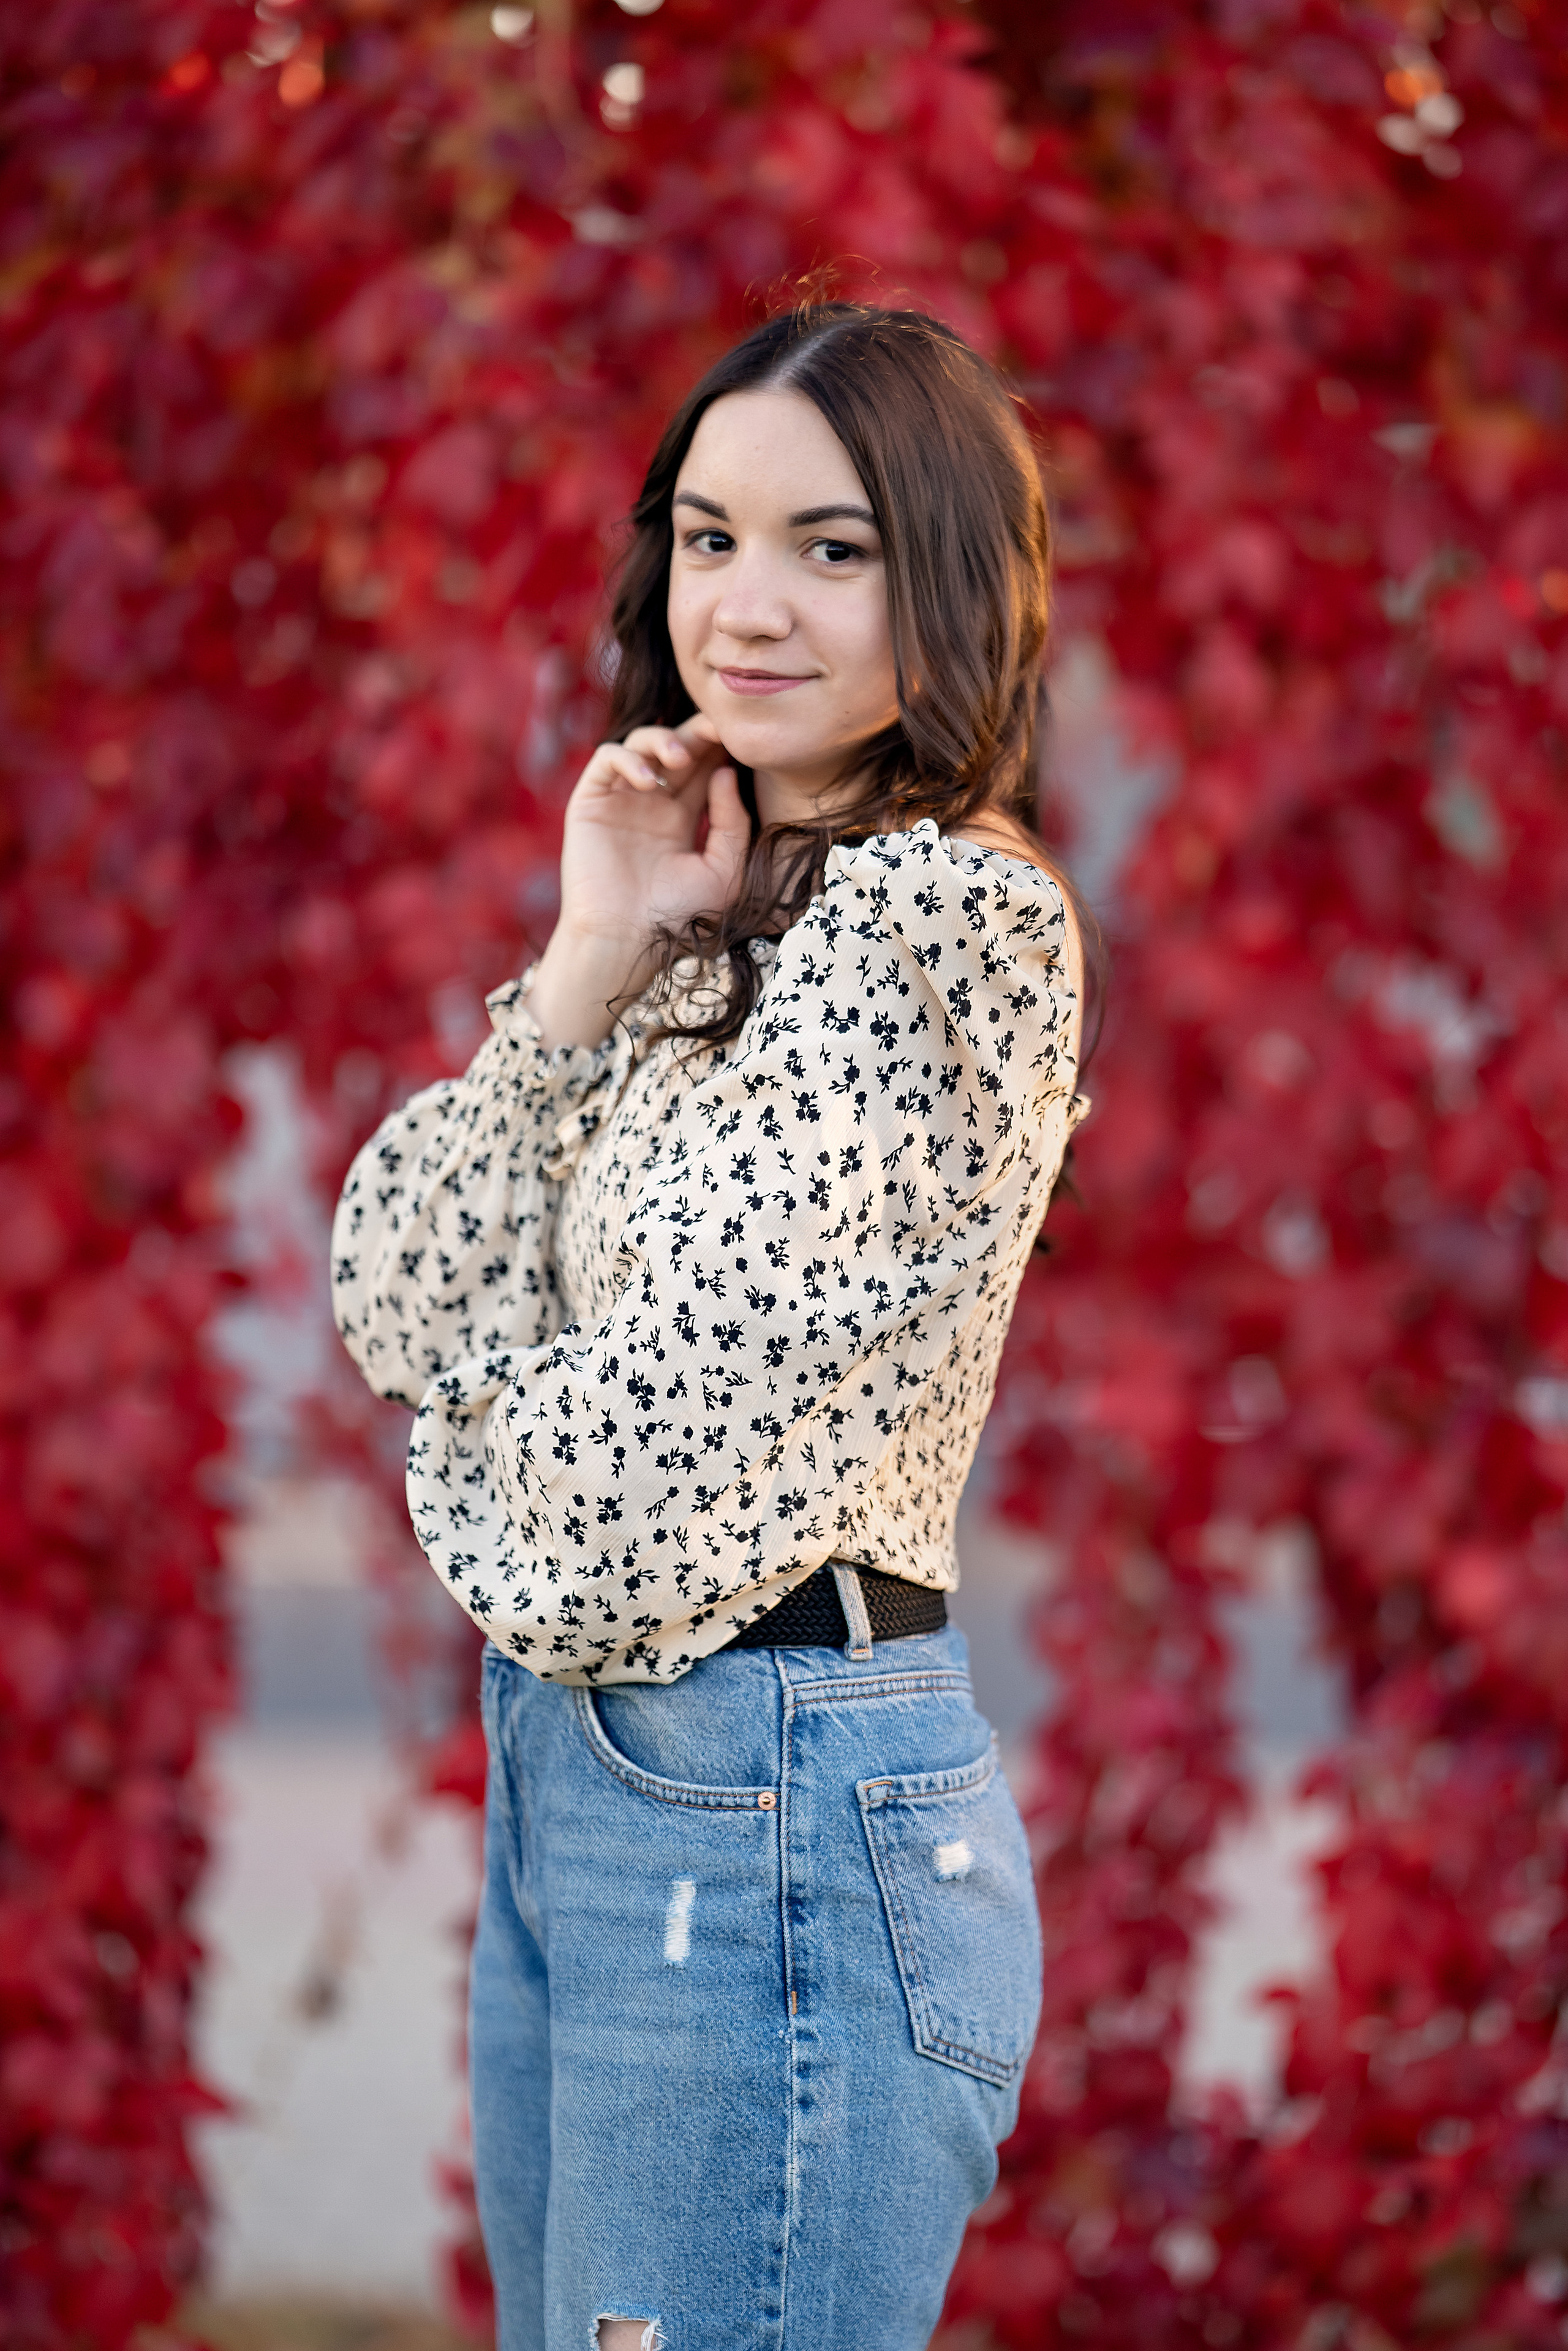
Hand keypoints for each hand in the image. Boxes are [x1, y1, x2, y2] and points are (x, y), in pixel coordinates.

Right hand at [529, 715, 750, 1050]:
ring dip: (664, 740)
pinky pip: (607, 759)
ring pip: (642, 743)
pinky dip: (628, 758)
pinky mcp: (591, 801)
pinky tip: (648, 781)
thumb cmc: (676, 916)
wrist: (626, 939)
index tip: (743, 739)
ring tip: (680, 758)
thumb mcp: (723, 872)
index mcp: (684, 817)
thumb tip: (727, 772)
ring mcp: (621, 799)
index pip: (705, 766)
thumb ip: (733, 823)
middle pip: (679, 747)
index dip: (722, 747)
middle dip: (699, 732)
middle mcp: (652, 803)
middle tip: (718, 727)